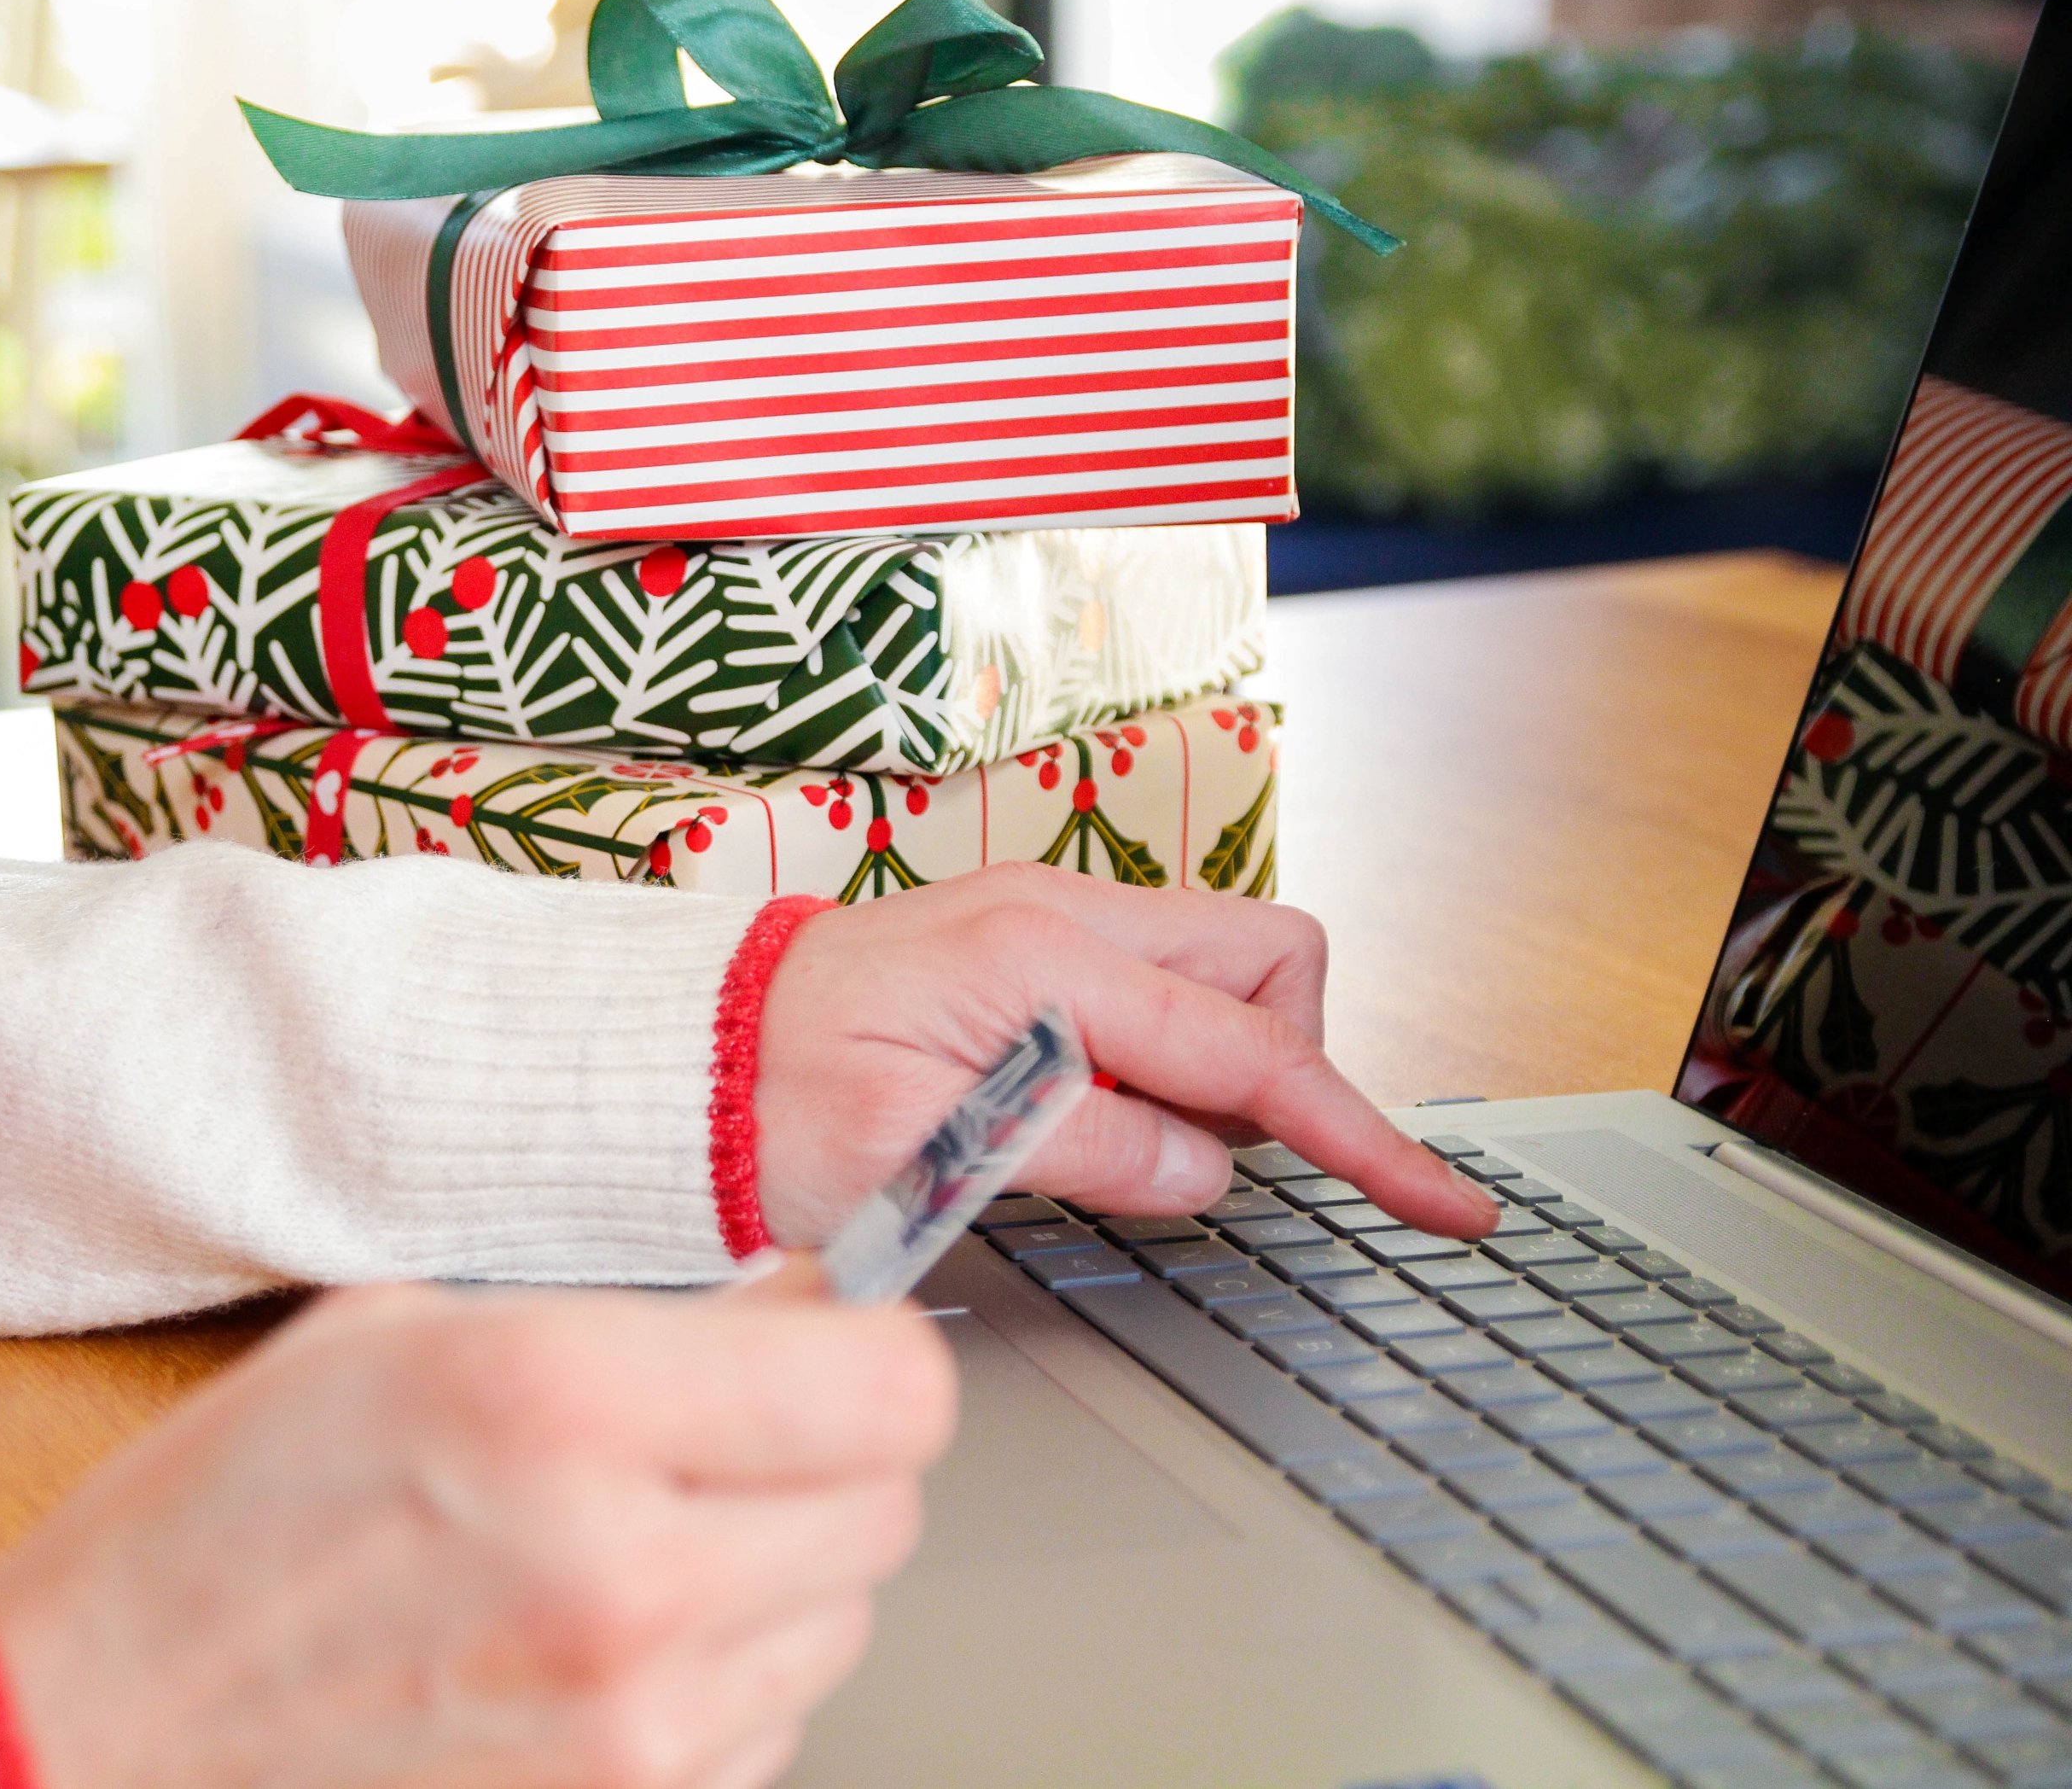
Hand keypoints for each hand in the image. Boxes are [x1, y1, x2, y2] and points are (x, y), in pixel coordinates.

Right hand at [0, 1263, 952, 1788]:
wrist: (98, 1731)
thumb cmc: (219, 1526)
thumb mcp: (400, 1332)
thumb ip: (623, 1321)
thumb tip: (790, 1314)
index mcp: (567, 1403)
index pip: (892, 1385)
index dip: (873, 1347)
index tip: (830, 1336)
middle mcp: (626, 1574)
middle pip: (888, 1508)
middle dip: (825, 1456)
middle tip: (724, 1436)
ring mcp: (634, 1729)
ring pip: (840, 1625)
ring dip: (775, 1575)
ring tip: (632, 1545)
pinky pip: (768, 1728)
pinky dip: (721, 1681)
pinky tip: (601, 1646)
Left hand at [752, 865, 1495, 1247]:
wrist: (679, 1055)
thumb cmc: (763, 1098)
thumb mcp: (915, 1151)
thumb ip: (1078, 1148)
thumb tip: (1206, 1168)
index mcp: (1039, 957)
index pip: (1247, 1049)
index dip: (1357, 1133)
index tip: (1438, 1202)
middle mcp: (1059, 916)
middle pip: (1268, 960)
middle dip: (1290, 1063)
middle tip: (1216, 1158)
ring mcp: (1047, 926)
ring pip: (1221, 971)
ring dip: (1227, 1062)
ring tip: (1136, 1145)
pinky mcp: (1029, 955)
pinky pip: (1156, 990)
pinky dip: (1170, 1057)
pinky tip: (1104, 1118)